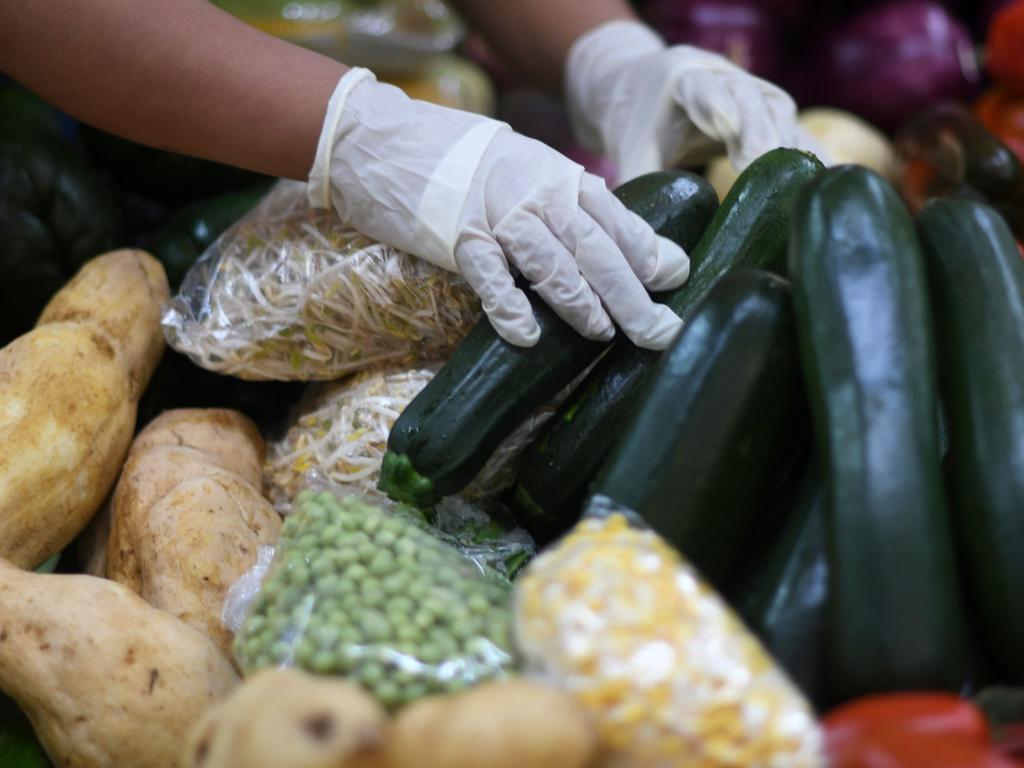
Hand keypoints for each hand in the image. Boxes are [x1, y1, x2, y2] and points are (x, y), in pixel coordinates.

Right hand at [308, 68, 688, 348]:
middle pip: (595, 248)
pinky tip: (528, 334)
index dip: (648, 252)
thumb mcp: (530, 173)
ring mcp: (496, 216)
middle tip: (658, 331)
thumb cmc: (469, 166)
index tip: (678, 281)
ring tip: (604, 333)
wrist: (389, 142)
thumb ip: (577, 208)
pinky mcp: (457, 238)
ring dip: (581, 302)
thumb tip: (635, 250)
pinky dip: (510, 306)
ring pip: (552, 263)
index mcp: (559, 178)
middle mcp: (536, 194)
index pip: (615, 219)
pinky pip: (490, 277)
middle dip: (631, 294)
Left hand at [566, 20, 823, 180]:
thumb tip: (649, 258)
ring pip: (782, 117)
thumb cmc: (643, 128)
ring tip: (799, 192)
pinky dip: (811, 162)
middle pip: (752, 103)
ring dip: (791, 153)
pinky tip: (826, 191)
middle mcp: (729, 80)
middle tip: (763, 172)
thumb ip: (640, 197)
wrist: (657, 92)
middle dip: (759, 137)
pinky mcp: (779, 118)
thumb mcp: (634, 157)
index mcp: (686, 80)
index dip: (714, 103)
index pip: (701, 87)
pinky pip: (799, 137)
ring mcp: (759, 96)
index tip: (724, 126)